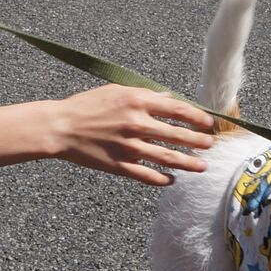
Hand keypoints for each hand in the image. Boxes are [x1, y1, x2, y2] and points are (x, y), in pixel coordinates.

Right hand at [47, 85, 215, 185]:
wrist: (60, 127)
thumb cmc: (88, 105)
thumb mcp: (116, 90)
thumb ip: (145, 94)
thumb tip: (169, 97)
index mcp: (137, 101)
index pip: (177, 109)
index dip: (196, 117)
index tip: (208, 123)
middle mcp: (136, 123)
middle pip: (177, 135)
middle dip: (198, 141)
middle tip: (210, 145)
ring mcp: (129, 146)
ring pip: (167, 158)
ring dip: (187, 163)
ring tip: (202, 166)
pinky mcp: (119, 165)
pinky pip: (147, 176)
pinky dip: (162, 179)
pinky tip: (172, 180)